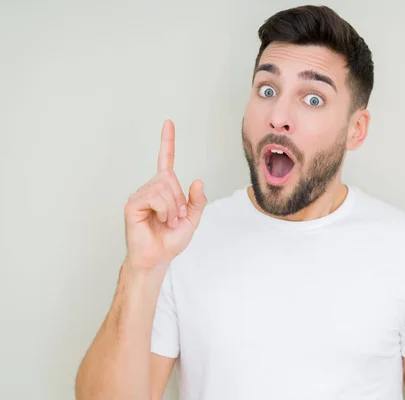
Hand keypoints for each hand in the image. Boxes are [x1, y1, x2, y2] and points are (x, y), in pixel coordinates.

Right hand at [123, 120, 206, 271]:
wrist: (158, 258)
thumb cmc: (171, 240)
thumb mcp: (192, 219)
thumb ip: (197, 201)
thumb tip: (197, 179)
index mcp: (164, 189)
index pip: (166, 160)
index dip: (168, 142)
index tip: (168, 123)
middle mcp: (150, 188)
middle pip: (170, 179)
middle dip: (179, 201)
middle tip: (174, 219)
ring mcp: (140, 195)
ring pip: (164, 188)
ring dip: (172, 208)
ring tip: (166, 222)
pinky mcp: (132, 204)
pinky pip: (155, 197)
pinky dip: (163, 210)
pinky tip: (158, 220)